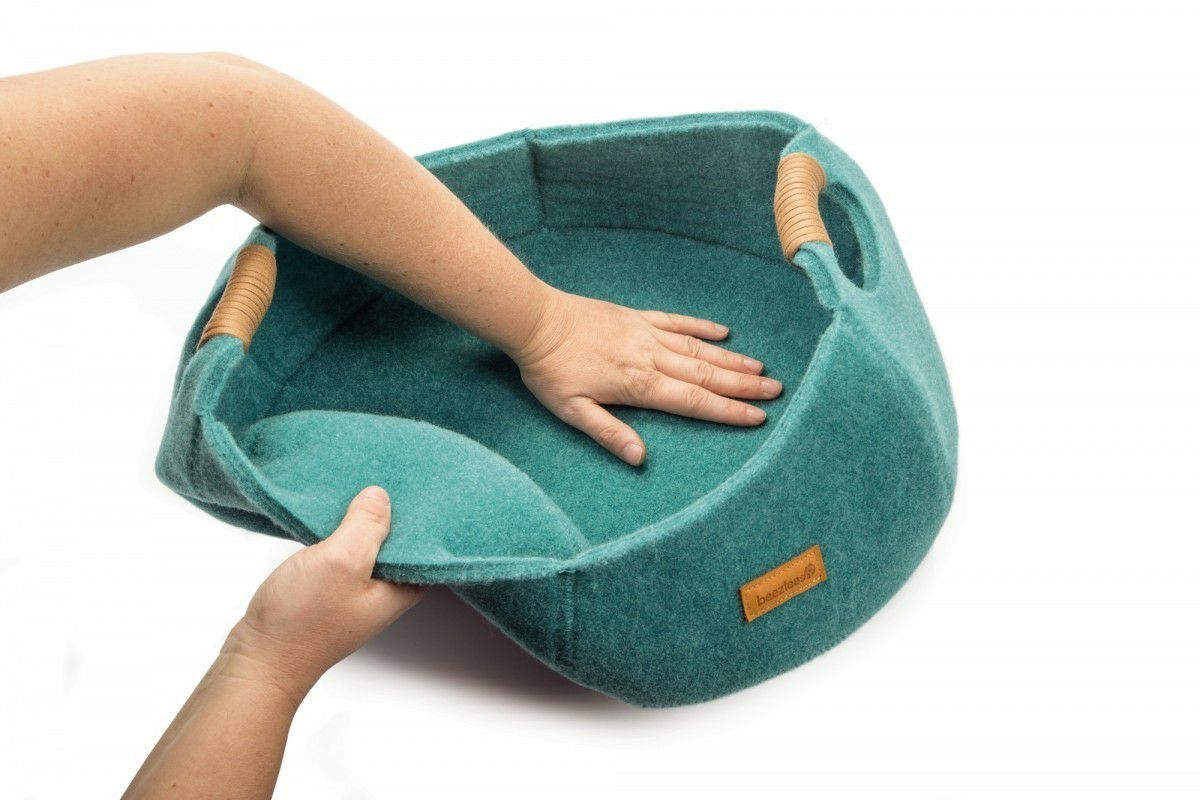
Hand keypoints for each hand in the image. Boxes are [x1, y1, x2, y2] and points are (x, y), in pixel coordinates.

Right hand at [219, 487, 422, 699]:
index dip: (418, 514)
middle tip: (380, 476)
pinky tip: (328, 518)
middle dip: (387, 514)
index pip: (423, 544)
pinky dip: (337, 537)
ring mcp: (355, 595)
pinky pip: (342, 556)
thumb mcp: (341, 561)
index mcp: (401, 590)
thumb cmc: (301, 621)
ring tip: (354, 488)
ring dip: (358, 523)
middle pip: (395, 544)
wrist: (259, 662)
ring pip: (366, 548)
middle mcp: (383, 594)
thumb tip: (380, 496)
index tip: (411, 482)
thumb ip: (366, 526)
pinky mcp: (329, 593)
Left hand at [512, 288, 781, 465]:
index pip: (694, 401)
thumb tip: (639, 458)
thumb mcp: (571, 411)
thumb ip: (608, 433)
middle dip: (743, 385)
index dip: (728, 410)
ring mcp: (646, 334)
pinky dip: (702, 327)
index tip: (758, 417)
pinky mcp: (636, 317)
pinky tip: (723, 332)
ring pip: (698, 349)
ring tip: (760, 368)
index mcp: (638, 385)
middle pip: (706, 374)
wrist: (535, 320)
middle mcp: (651, 357)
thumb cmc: (550, 370)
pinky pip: (676, 321)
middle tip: (776, 391)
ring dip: (731, 359)